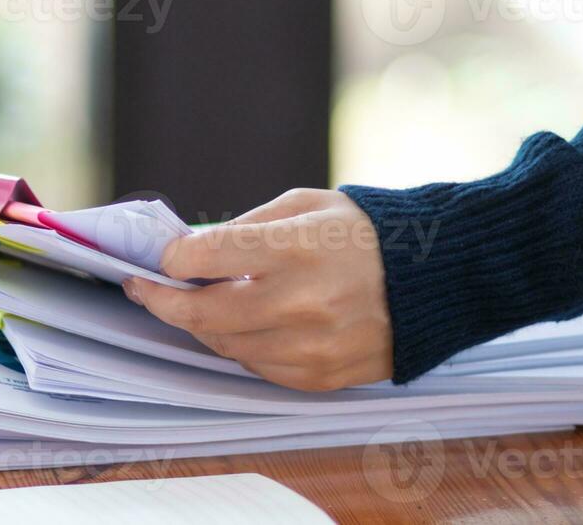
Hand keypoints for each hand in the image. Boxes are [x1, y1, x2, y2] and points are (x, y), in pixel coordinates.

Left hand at [121, 188, 391, 391]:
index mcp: (295, 247)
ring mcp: (310, 346)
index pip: (206, 256)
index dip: (173, 258)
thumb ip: (247, 227)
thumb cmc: (367, 232)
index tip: (163, 258)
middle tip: (147, 289)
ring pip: (225, 345)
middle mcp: (300, 301)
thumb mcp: (306, 205)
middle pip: (203, 312)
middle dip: (164, 301)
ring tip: (196, 303)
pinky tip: (242, 325)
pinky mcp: (321, 377)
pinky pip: (258, 368)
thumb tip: (194, 249)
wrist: (435, 279)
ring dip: (202, 325)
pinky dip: (241, 346)